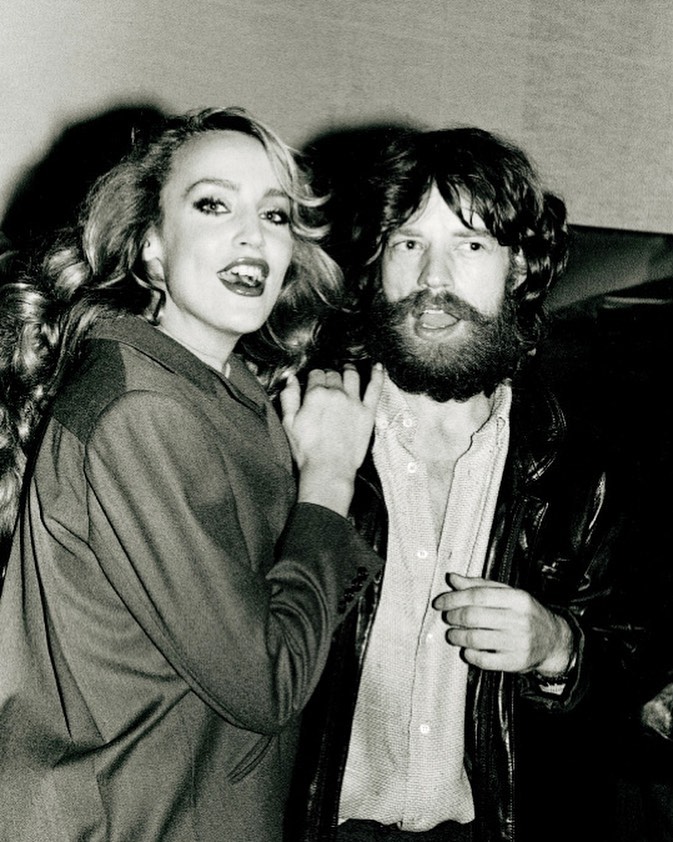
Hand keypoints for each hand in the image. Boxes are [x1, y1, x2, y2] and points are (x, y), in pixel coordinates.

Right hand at [280, 364, 382, 514]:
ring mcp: (354, 402)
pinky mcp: (367, 413)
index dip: (314, 377)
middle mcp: (336, 393)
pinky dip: (377, 375)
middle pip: (333, 374)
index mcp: (316, 394)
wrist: (328, 469)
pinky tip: (378, 366)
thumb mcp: (288, 423)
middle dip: (329, 374)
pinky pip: (375, 388)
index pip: (316, 374)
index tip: (313, 382)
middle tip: (328, 380)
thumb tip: (290, 378)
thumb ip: (289, 397)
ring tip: (347, 368)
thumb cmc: (307, 450)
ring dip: (348, 369)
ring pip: (352, 376)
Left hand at [432, 573, 573, 674]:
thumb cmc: (525, 613)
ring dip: (456, 636)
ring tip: (452, 634)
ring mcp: (518, 643)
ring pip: (475, 639)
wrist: (553, 640)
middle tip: (447, 618)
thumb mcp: (508, 593)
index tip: (440, 603)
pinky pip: (484, 660)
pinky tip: (467, 649)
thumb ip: (479, 586)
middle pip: (474, 616)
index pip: (478, 595)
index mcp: (518, 599)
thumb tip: (452, 578)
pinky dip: (469, 655)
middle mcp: (520, 620)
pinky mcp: (516, 663)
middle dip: (453, 616)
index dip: (453, 599)